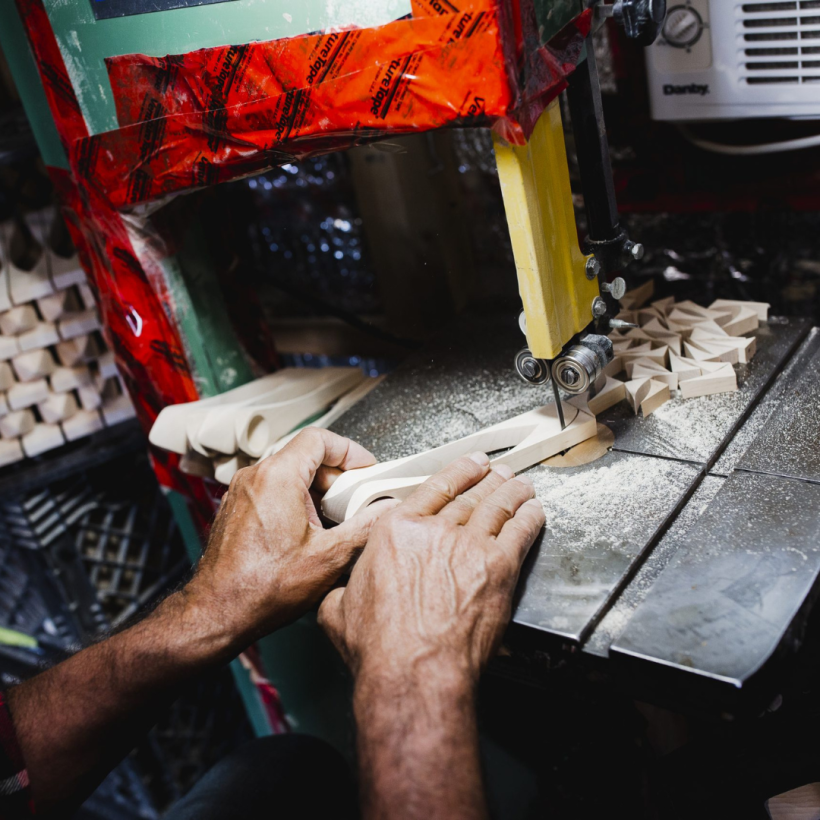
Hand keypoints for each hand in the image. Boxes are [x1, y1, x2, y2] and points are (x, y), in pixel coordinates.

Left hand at [185, 428, 396, 650]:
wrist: (217, 613)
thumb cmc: (262, 588)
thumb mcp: (330, 557)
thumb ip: (365, 527)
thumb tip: (387, 511)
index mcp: (278, 477)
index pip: (320, 438)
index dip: (349, 451)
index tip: (365, 470)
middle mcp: (255, 477)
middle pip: (305, 456)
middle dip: (337, 477)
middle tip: (357, 500)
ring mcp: (241, 493)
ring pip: (289, 475)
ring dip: (317, 492)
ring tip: (335, 521)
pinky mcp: (236, 510)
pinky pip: (272, 491)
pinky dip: (296, 502)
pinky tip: (309, 534)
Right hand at [318, 453, 544, 687]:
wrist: (414, 670)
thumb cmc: (380, 647)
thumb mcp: (339, 609)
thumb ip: (344, 589)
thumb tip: (343, 593)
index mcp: (396, 531)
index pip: (434, 488)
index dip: (458, 471)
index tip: (471, 464)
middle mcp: (433, 531)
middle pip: (469, 496)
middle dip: (488, 480)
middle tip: (499, 472)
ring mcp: (469, 546)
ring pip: (496, 508)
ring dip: (511, 493)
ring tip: (520, 485)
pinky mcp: (497, 568)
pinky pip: (519, 532)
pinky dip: (529, 518)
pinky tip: (534, 512)